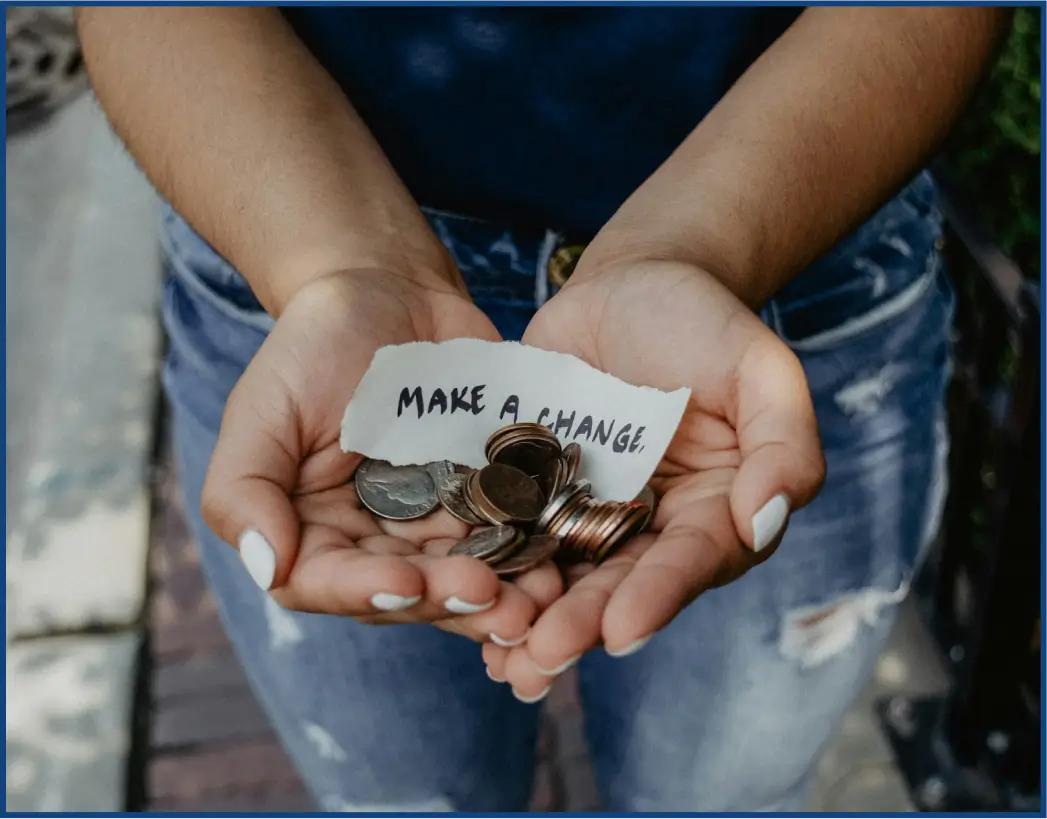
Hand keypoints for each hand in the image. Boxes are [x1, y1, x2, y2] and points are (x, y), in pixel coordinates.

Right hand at [201, 269, 561, 642]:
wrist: (390, 292)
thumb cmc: (314, 346)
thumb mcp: (263, 408)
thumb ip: (244, 489)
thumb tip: (267, 567)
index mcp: (312, 531)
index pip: (328, 582)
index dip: (367, 592)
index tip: (408, 583)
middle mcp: (374, 541)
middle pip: (408, 592)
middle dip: (449, 600)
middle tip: (492, 598)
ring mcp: (434, 523)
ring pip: (465, 576)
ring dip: (502, 596)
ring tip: (539, 600)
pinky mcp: (486, 498)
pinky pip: (510, 535)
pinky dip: (533, 553)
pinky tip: (560, 564)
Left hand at [482, 260, 825, 697]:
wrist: (632, 283)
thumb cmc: (705, 321)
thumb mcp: (760, 368)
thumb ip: (783, 444)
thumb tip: (765, 521)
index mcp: (714, 510)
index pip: (691, 561)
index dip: (658, 596)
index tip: (622, 630)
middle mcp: (651, 526)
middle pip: (619, 584)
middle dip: (582, 623)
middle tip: (542, 657)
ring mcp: (589, 510)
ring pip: (563, 574)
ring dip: (532, 618)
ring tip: (501, 658)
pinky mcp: (536, 489)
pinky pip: (514, 533)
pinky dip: (493, 567)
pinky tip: (461, 601)